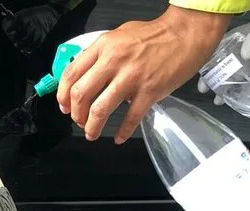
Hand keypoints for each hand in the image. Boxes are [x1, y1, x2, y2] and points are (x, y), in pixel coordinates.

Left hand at [56, 5, 230, 143]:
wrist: (186, 34)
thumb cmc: (154, 35)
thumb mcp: (118, 36)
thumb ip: (99, 55)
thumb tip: (82, 75)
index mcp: (103, 47)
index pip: (71, 74)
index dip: (62, 95)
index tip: (64, 107)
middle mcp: (114, 62)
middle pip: (81, 95)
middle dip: (75, 114)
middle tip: (78, 121)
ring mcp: (131, 78)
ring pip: (100, 110)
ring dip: (92, 127)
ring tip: (91, 134)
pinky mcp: (149, 91)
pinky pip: (130, 118)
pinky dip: (122, 132)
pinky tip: (118, 137)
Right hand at [198, 1, 249, 104]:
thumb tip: (245, 56)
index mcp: (237, 40)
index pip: (216, 53)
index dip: (207, 64)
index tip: (201, 75)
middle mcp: (241, 53)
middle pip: (223, 67)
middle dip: (212, 79)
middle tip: (205, 90)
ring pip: (235, 77)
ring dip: (226, 88)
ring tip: (218, 100)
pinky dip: (243, 91)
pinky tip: (236, 99)